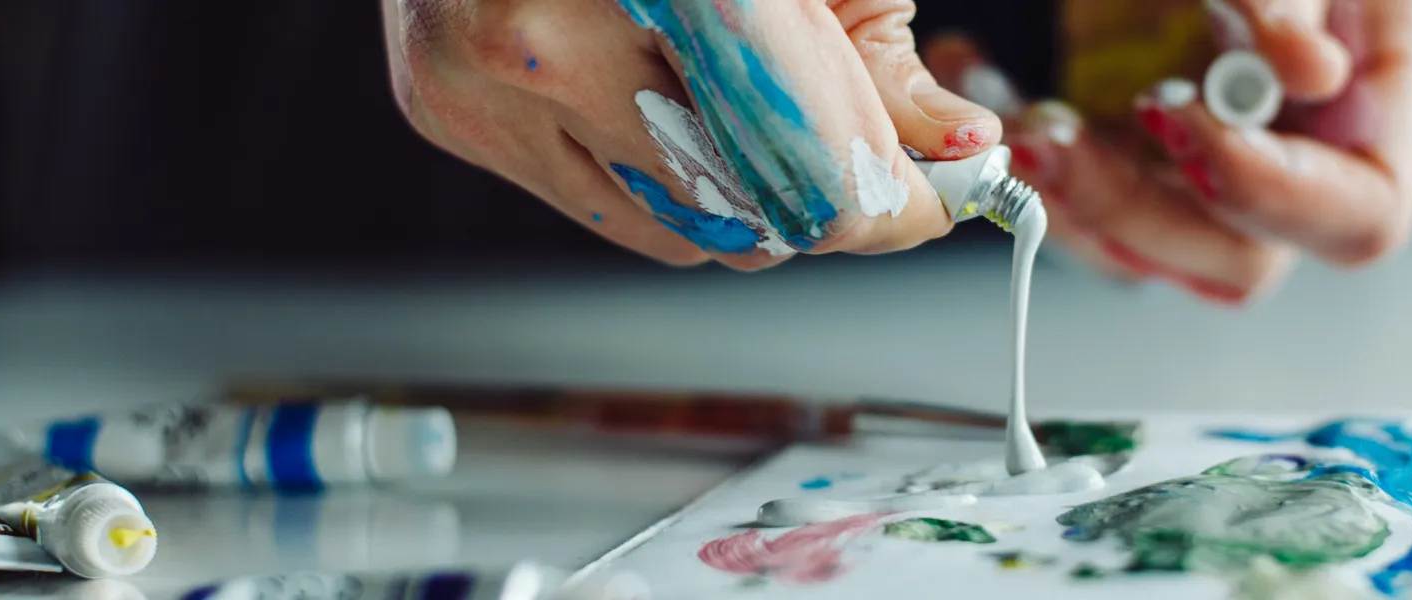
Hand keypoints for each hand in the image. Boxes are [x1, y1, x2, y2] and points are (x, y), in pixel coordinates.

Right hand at [382, 0, 1003, 268]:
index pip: (803, 154)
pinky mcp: (450, 115)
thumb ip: (875, 52)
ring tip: (747, 115)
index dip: (884, 195)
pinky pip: (600, 210)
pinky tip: (658, 103)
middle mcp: (554, 35)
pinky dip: (655, 181)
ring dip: (740, 201)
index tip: (929, 199)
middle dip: (819, 200)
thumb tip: (960, 144)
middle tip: (857, 158)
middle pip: (739, 209)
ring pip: (671, 231)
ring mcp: (487, 83)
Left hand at [927, 0, 1411, 304]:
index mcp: (1378, 111)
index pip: (1359, 217)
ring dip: (1061, 196)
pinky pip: (1077, 195)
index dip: (1272, 197)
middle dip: (1130, 210)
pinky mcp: (1131, 146)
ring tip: (1008, 116)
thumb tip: (1309, 70)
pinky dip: (1021, 147)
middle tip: (1052, 138)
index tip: (1179, 119)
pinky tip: (976, 73)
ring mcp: (1206, 164)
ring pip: (1139, 247)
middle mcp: (1295, 160)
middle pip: (1232, 258)